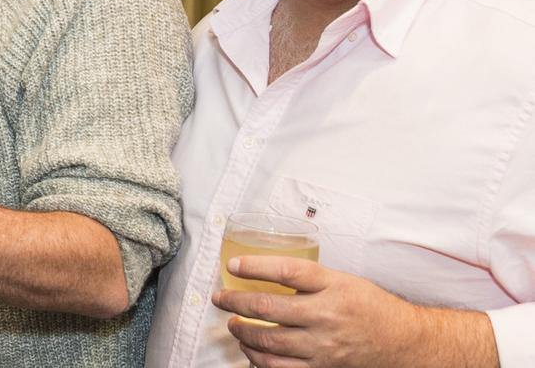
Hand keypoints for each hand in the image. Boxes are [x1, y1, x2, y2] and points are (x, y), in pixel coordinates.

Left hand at [213, 256, 497, 367]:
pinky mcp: (321, 367)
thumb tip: (263, 270)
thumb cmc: (370, 306)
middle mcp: (326, 315)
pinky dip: (258, 359)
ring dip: (242, 333)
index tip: (233, 265)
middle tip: (221, 298)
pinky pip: (279, 367)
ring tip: (234, 325)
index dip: (255, 267)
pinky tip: (251, 351)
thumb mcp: (343, 280)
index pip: (287, 272)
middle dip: (235, 303)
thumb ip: (307, 277)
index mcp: (333, 287)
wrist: (401, 341)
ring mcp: (322, 345)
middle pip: (268, 308)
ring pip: (268, 341)